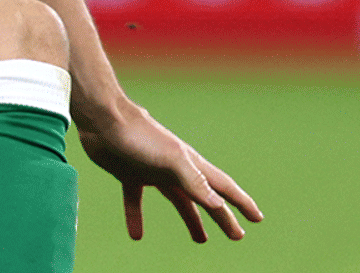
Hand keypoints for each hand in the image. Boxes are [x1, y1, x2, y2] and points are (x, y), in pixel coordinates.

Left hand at [75, 101, 261, 242]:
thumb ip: (194, 181)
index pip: (222, 187)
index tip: (257, 218)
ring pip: (177, 200)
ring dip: (190, 219)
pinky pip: (136, 200)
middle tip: (236, 236)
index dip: (241, 203)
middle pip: (204, 198)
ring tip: (200, 239)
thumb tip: (218, 204)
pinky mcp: (129, 174)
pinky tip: (136, 235)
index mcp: (190, 164)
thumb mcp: (171, 160)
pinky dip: (137, 217)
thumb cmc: (138, 136)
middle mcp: (175, 168)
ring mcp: (152, 171)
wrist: (102, 119)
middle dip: (222, 217)